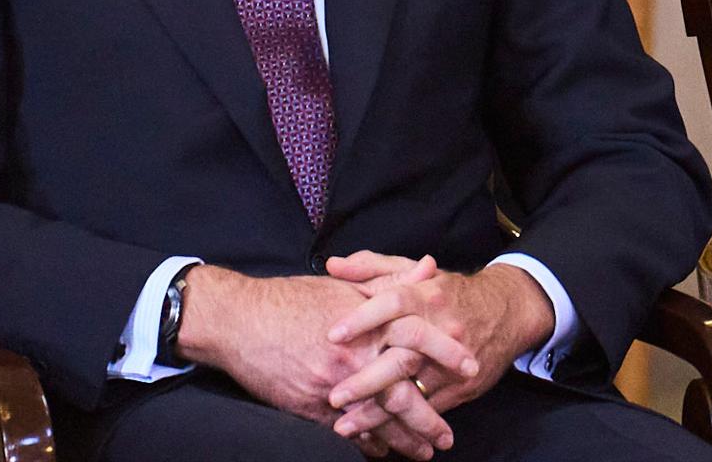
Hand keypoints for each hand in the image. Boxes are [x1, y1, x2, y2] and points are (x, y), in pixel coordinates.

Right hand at [177, 263, 472, 459]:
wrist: (242, 320)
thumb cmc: (295, 297)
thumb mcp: (348, 283)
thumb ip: (392, 280)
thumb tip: (431, 268)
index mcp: (369, 322)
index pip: (418, 340)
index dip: (445, 354)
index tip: (469, 367)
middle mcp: (355, 357)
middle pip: (402, 393)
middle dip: (427, 419)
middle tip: (447, 438)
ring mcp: (332, 385)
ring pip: (376, 419)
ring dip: (401, 439)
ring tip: (422, 453)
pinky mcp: (310, 407)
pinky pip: (345, 432)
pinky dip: (365, 445)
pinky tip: (380, 453)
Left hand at [325, 254, 552, 444]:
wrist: (507, 311)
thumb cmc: (450, 292)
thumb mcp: (416, 272)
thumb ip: (372, 268)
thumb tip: (333, 265)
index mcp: (428, 295)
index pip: (393, 304)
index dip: (362, 319)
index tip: (332, 335)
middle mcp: (441, 328)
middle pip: (401, 357)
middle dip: (365, 381)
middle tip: (333, 397)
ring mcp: (452, 363)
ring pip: (412, 392)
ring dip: (377, 414)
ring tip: (345, 427)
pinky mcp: (460, 388)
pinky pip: (427, 411)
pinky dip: (400, 426)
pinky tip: (374, 435)